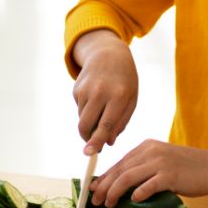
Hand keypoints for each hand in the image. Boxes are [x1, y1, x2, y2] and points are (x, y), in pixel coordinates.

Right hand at [72, 30, 138, 153]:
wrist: (109, 54)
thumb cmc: (125, 81)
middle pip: (87, 125)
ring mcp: (86, 89)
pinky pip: (79, 109)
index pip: (106, 125)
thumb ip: (121, 122)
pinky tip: (95, 98)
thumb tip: (108, 142)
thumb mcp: (131, 99)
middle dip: (88, 139)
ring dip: (89, 124)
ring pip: (82, 119)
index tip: (89, 153)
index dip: (97, 141)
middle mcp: (100, 92)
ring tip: (101, 111)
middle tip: (93, 145)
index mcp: (118, 96)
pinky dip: (86, 111)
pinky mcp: (77, 88)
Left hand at [89, 140, 207, 207]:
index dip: (104, 176)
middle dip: (104, 186)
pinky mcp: (170, 175)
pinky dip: (138, 194)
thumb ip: (143, 167)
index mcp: (146, 146)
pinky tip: (133, 200)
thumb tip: (121, 184)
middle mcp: (150, 151)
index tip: (93, 188)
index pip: (119, 162)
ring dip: (114, 192)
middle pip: (120, 170)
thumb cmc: (186, 167)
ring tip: (109, 203)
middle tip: (95, 200)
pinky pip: (148, 186)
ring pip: (128, 177)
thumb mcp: (161, 160)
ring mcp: (160, 162)